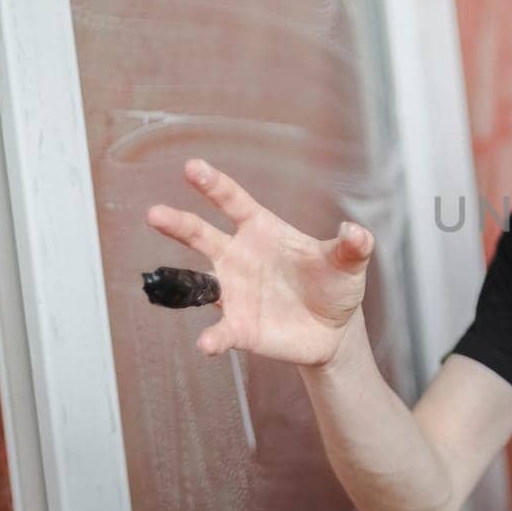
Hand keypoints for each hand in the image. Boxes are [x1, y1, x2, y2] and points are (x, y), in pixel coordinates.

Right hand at [144, 158, 373, 366]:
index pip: (234, 202)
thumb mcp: (350, 264)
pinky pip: (220, 331)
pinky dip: (212, 337)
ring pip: (199, 282)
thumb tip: (357, 231)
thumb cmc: (335, 286)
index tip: (192, 167)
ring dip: (181, 280)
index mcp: (263, 231)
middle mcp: (239, 258)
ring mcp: (234, 293)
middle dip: (178, 224)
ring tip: (162, 278)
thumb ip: (354, 246)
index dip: (214, 185)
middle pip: (202, 235)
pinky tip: (208, 342)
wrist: (334, 330)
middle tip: (154, 214)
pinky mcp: (239, 328)